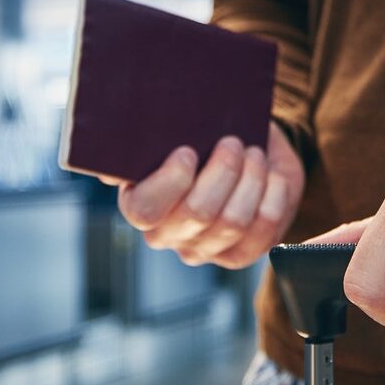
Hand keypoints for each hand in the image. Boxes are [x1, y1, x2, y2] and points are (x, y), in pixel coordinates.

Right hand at [110, 123, 304, 267]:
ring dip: (250, 180)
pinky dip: (273, 196)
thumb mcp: (172, 130)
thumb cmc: (202, 138)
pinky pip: (263, 230)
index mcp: (139, 204)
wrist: (245, 149)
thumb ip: (140, 138)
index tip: (187, 150)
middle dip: (222, 171)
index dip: (170, 182)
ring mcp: (204, 249)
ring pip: (233, 221)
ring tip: (253, 154)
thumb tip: (112, 165)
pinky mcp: (240, 255)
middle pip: (197, 213)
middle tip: (233, 143)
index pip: (145, 210)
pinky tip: (271, 176)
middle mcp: (167, 234)